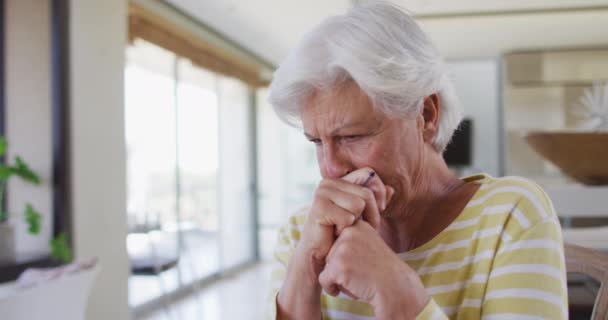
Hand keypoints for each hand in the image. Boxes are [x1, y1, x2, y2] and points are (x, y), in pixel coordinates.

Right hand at [276, 167, 392, 318]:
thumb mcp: (362, 215)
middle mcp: (328, 183)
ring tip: (346, 230)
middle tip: (362, 227)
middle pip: (366, 192)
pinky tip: (335, 233)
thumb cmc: (342, 235)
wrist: (320, 256)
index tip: (381, 209)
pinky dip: (346, 229)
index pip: (369, 173)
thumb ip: (375, 201)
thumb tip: (391, 190)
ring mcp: (322, 193)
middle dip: (371, 213)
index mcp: (339, 180)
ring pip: (359, 204)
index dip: (379, 191)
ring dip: (357, 223)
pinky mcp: (319, 207)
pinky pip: (348, 217)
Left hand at [318, 219, 428, 319]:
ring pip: (327, 267)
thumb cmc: (382, 271)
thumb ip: (351, 239)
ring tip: (360, 279)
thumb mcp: (369, 245)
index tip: (363, 262)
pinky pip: (323, 279)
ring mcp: (343, 248)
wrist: (397, 289)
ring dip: (339, 278)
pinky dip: (332, 288)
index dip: (347, 257)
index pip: (336, 241)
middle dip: (342, 267)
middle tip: (363, 272)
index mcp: (357, 225)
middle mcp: (349, 232)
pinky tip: (350, 290)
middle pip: (329, 254)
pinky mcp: (338, 265)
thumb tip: (329, 237)